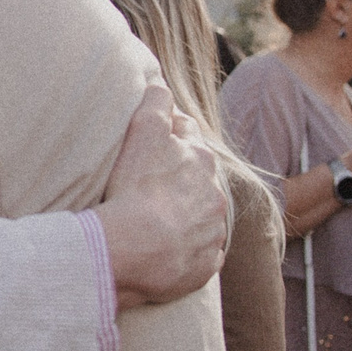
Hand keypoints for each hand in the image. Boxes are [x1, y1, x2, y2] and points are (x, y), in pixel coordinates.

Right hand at [99, 81, 228, 307]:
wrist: (137, 248)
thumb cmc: (136, 189)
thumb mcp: (144, 130)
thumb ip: (156, 101)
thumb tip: (162, 85)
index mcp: (200, 160)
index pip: (188, 138)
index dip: (170, 138)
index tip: (151, 147)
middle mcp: (214, 195)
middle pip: (199, 180)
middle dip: (183, 180)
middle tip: (153, 188)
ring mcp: (212, 232)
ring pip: (203, 218)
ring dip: (187, 218)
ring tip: (158, 225)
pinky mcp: (205, 265)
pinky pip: (201, 256)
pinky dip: (189, 253)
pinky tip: (168, 254)